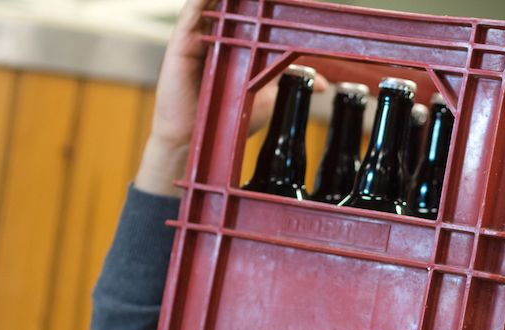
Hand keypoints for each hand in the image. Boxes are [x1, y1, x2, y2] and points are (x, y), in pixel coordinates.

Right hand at [134, 0, 326, 195]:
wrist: (202, 139)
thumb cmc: (230, 119)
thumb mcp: (268, 96)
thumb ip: (289, 81)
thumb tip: (323, 83)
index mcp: (235, 44)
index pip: (250, 16)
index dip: (264, 5)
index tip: (287, 2)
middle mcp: (216, 36)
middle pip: (231, 6)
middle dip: (252, 0)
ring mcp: (198, 38)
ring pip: (211, 4)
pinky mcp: (181, 43)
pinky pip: (190, 12)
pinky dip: (203, 0)